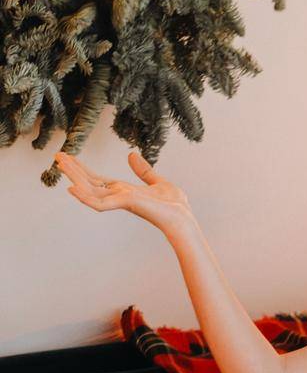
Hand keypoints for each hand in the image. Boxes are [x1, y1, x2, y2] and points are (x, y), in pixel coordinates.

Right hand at [54, 150, 193, 236]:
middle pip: (90, 183)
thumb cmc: (174, 205)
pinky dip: (86, 198)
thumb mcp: (157, 181)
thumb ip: (143, 171)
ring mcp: (121, 201)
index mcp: (123, 191)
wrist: (183, 217)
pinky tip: (73, 189)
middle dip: (73, 171)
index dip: (82, 169)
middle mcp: (119, 196)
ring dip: (75, 178)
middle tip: (56, 156)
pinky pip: (101, 203)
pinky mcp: (126, 204)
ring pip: (91, 191)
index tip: (68, 158)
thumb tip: (131, 155)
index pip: (98, 180)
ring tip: (60, 165)